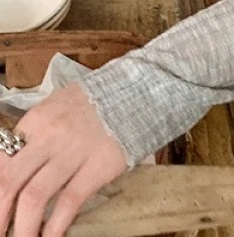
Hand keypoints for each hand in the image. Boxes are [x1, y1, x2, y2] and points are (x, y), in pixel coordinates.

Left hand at [0, 84, 126, 236]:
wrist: (136, 95)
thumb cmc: (92, 105)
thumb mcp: (57, 107)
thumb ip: (33, 134)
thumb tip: (8, 163)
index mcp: (37, 119)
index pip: (2, 160)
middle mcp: (50, 135)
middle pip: (9, 181)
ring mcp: (74, 151)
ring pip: (34, 196)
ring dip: (22, 228)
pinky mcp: (98, 165)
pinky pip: (69, 201)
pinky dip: (55, 225)